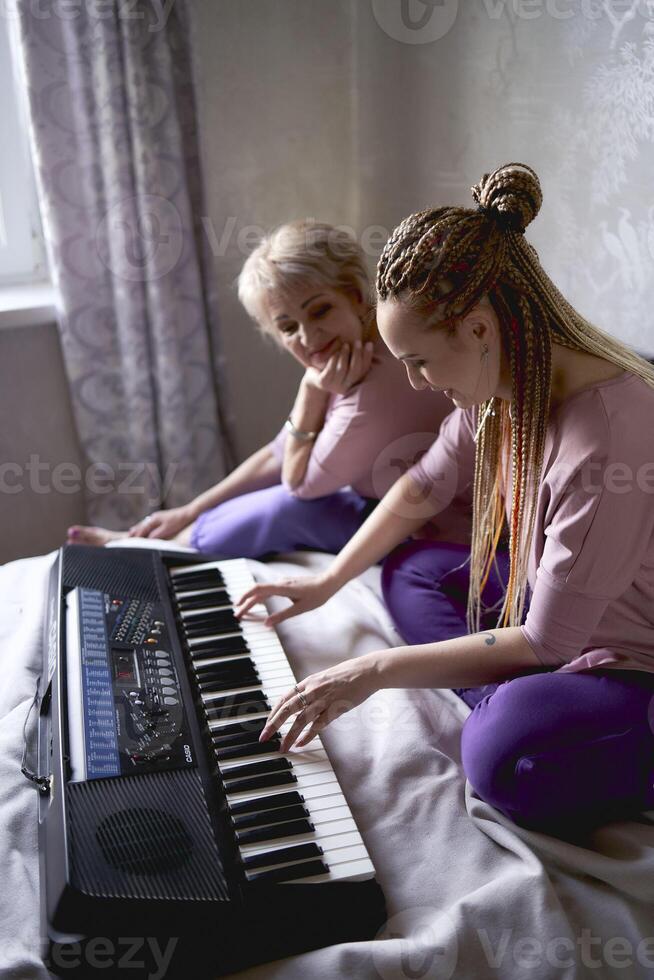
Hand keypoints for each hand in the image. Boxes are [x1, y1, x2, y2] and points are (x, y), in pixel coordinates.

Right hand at [128, 504, 193, 539]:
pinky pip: (149, 523)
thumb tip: (147, 539)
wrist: (187, 513)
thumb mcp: (166, 530)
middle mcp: (153, 518)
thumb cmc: (177, 522)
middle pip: (140, 526)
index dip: (135, 536)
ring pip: (144, 523)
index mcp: (153, 521)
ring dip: (138, 529)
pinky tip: (144, 528)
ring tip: (131, 533)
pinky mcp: (161, 517)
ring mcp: (157, 517)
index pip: (141, 530)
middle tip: (126, 538)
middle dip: (133, 532)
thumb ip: (156, 534)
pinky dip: (144, 526)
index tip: (128, 541)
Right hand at [233, 572, 337, 626]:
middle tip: (238, 615)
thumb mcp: (300, 609)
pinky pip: (269, 590)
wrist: (327, 582)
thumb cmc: (316, 595)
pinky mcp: (285, 584)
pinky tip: (258, 604)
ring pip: (262, 591)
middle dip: (246, 603)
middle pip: (257, 592)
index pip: (258, 590)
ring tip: (245, 611)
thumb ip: (282, 616)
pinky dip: (260, 598)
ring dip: (253, 601)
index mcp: (282, 588)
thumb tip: (267, 624)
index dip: (246, 597)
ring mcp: (282, 583)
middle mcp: (279, 583)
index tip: (238, 606)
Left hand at [259, 655, 378, 750]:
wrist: (366, 671)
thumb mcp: (324, 678)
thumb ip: (312, 689)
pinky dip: (308, 735)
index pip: (284, 698)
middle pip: (287, 709)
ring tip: (282, 747)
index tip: (267, 725)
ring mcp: (324, 699)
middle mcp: (313, 690)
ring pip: (301, 720)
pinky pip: (318, 724)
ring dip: (289, 735)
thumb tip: (302, 701)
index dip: (273, 713)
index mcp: (308, 682)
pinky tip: (300, 744)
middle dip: (273, 725)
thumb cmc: (348, 674)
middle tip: (264, 737)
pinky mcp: (335, 708)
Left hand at [304, 339, 373, 395]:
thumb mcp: (346, 363)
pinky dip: (334, 359)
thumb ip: (355, 358)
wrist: (314, 375)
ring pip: (342, 369)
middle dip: (357, 355)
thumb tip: (369, 344)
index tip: (369, 344)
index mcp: (353, 384)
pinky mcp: (323, 382)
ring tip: (345, 345)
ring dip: (345, 355)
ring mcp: (333, 386)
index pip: (364, 370)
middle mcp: (344, 388)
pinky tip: (336, 352)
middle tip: (357, 342)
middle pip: (354, 371)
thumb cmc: (333, 366)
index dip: (367, 357)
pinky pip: (330, 369)